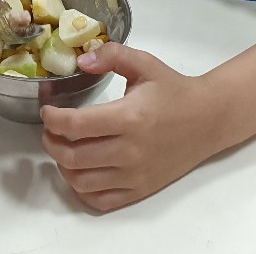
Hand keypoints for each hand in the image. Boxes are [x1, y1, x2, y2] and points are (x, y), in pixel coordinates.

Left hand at [40, 43, 222, 211]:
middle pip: (73, 156)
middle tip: (50, 129)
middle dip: (50, 142)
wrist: (208, 119)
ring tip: (62, 147)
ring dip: (62, 166)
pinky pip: (101, 200)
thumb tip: (81, 60)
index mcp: (129, 118)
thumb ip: (111, 56)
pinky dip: (81, 189)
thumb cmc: (174, 91)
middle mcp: (130, 151)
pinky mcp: (141, 189)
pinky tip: (79, 170)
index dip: (53, 118)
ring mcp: (135, 174)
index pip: (76, 125)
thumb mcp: (144, 64)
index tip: (47, 110)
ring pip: (82, 182)